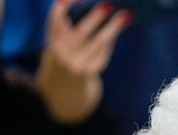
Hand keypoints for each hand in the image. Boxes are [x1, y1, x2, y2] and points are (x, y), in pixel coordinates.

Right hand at [35, 0, 130, 123]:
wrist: (66, 84)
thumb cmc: (65, 53)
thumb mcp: (59, 39)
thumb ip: (63, 24)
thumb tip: (76, 1)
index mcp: (52, 42)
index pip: (56, 21)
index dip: (63, 8)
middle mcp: (62, 54)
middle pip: (81, 33)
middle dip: (94, 18)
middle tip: (107, 5)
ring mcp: (77, 64)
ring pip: (98, 42)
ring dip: (113, 28)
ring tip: (125, 16)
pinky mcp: (91, 71)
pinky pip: (104, 52)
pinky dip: (110, 40)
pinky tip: (116, 31)